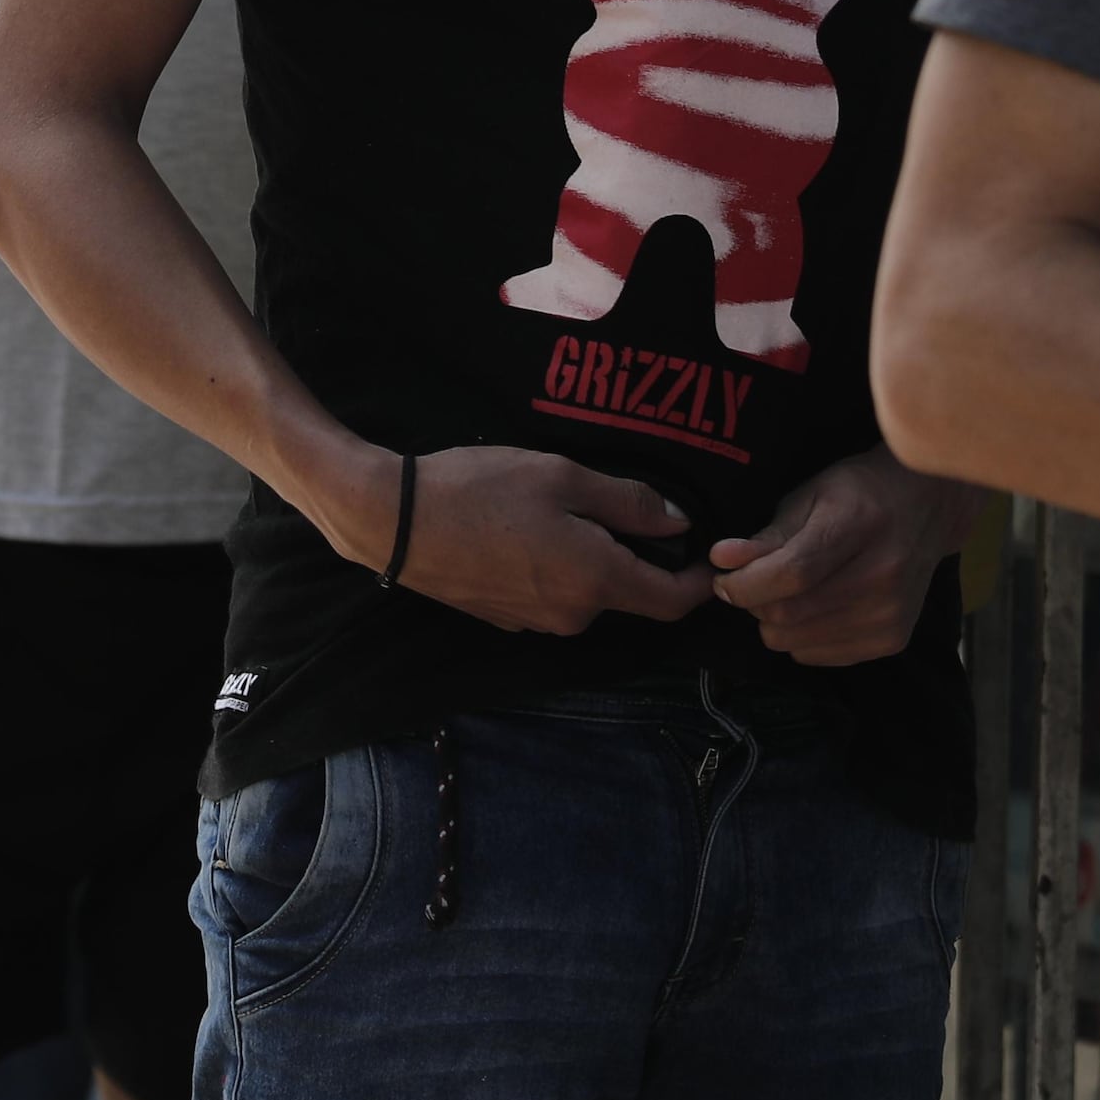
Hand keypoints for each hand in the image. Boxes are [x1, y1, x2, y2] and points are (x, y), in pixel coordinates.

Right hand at [326, 441, 708, 637]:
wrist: (395, 523)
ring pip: (587, 593)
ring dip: (590, 559)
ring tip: (557, 508)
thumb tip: (679, 523)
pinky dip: (554, 568)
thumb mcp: (563, 476)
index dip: (698, 580)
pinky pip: (551, 595)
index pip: (672, 603)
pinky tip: (523, 530)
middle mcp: (574, 615)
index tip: (704, 549)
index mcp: (596, 580)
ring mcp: (537, 623)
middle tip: (613, 501)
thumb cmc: (481, 489)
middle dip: (634, 555)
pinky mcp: (506, 619)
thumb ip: (628, 502)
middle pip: (628, 593)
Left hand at [708, 449, 965, 665]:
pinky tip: (819, 606)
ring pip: (795, 643)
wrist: (927, 508)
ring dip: (776, 623)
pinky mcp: (893, 640)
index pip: (791, 574)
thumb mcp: (809, 496)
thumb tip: (720, 560)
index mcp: (859, 525)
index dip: (744, 584)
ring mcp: (891, 613)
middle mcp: (882, 575)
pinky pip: (817, 657)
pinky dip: (802, 637)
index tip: (724, 578)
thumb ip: (766, 535)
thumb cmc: (858, 494)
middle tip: (757, 581)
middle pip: (789, 614)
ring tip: (792, 591)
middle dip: (754, 602)